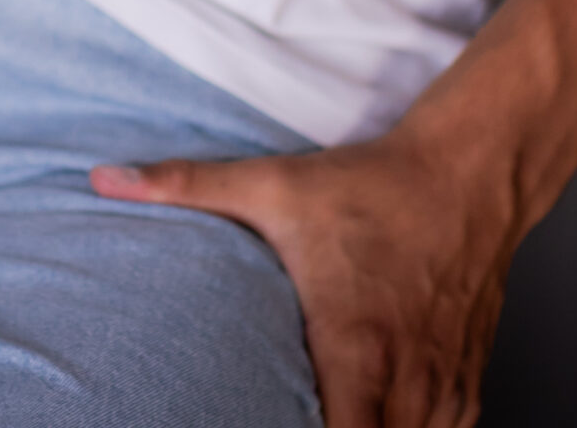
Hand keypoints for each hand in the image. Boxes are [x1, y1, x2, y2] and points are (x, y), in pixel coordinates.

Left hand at [90, 126, 521, 427]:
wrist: (467, 172)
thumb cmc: (374, 185)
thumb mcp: (272, 183)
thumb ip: (187, 186)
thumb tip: (107, 180)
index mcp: (356, 349)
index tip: (264, 420)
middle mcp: (407, 378)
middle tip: (292, 416)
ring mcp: (444, 382)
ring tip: (336, 420)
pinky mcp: (469, 376)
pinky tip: (390, 422)